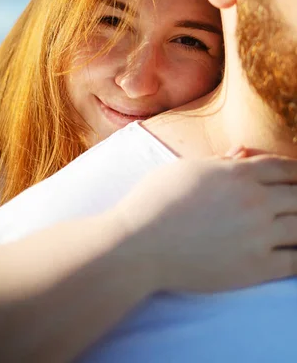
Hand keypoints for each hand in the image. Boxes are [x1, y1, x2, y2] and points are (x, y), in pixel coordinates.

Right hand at [111, 151, 296, 292]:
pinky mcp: (256, 267)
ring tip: (292, 227)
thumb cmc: (155, 200)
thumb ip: (220, 161)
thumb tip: (242, 153)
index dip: (296, 172)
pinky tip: (293, 252)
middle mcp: (255, 201)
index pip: (285, 168)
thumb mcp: (186, 169)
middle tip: (293, 205)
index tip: (296, 178)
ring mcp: (258, 235)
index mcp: (238, 173)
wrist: (140, 244)